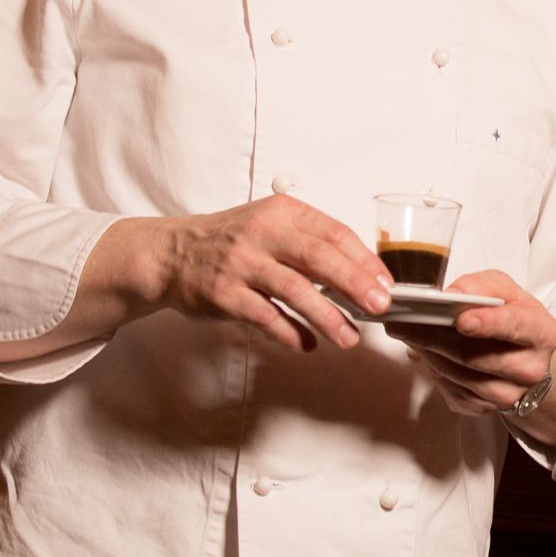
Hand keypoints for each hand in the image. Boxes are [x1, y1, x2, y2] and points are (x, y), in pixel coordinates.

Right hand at [146, 195, 392, 350]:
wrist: (171, 253)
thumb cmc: (230, 239)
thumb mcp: (270, 224)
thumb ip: (309, 242)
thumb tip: (360, 274)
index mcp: (281, 212)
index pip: (334, 232)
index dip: (364, 259)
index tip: (384, 282)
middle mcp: (261, 233)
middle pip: (319, 258)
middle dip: (355, 284)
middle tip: (379, 305)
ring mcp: (241, 264)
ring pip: (294, 290)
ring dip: (326, 316)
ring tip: (348, 337)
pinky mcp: (223, 293)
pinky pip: (264, 316)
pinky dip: (289, 332)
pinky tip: (307, 344)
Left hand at [387, 270, 555, 429]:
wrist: (527, 358)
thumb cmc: (514, 317)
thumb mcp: (507, 291)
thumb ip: (482, 285)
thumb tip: (453, 294)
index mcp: (541, 333)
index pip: (515, 327)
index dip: (488, 324)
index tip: (462, 319)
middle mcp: (529, 369)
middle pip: (476, 356)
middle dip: (436, 336)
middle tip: (405, 321)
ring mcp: (507, 394)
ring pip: (458, 375)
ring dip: (428, 352)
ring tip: (406, 332)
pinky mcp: (483, 409)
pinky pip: (450, 389)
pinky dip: (432, 368)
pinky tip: (423, 351)